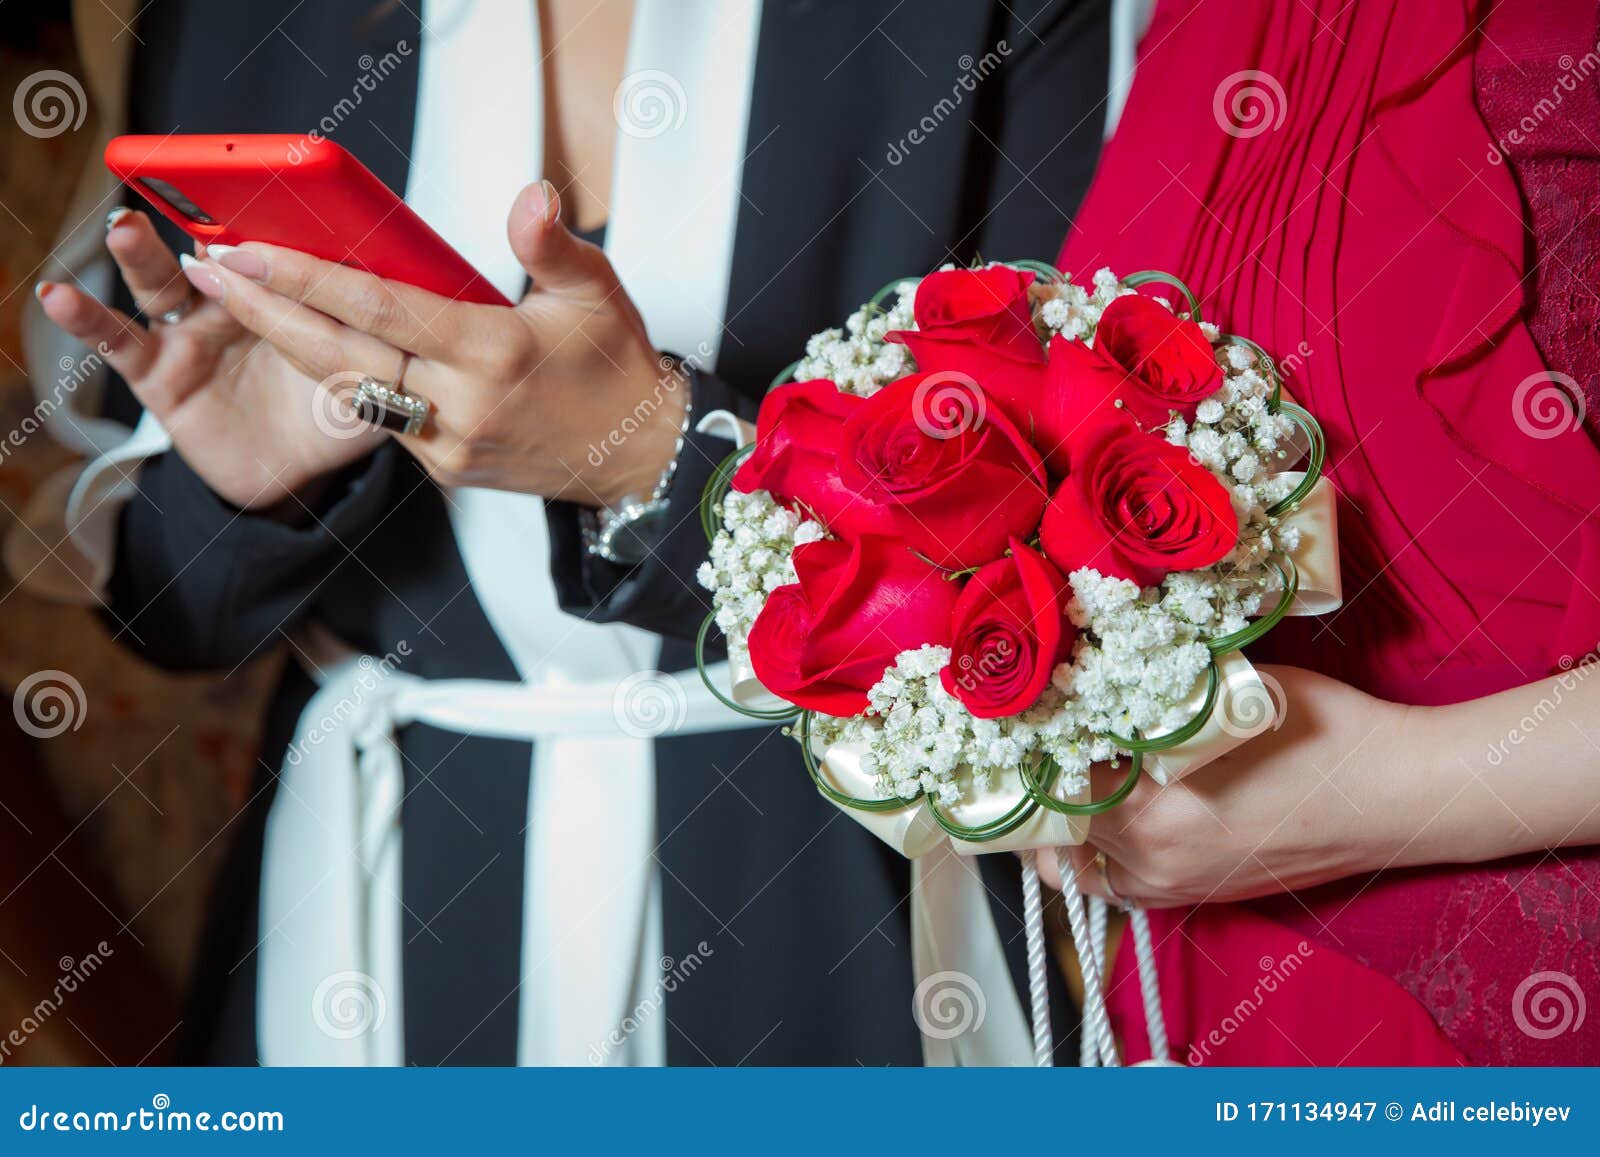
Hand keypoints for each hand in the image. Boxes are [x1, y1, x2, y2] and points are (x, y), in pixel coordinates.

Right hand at [36, 209, 384, 511]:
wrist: (302, 474)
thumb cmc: (334, 412)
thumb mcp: (371, 376)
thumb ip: (383, 345)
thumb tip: (431, 309)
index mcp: (293, 292)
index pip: (285, 247)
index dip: (283, 223)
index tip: (280, 188)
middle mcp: (239, 301)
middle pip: (221, 253)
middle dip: (207, 221)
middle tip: (200, 192)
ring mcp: (194, 332)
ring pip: (163, 284)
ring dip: (140, 255)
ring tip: (125, 228)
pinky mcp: (159, 373)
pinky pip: (118, 344)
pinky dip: (85, 320)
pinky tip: (59, 298)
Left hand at [182, 180, 686, 506]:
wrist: (638, 458)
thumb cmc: (615, 371)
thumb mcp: (596, 294)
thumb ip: (552, 245)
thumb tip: (530, 197)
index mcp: (494, 352)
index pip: (380, 309)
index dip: (306, 278)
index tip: (249, 249)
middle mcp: (462, 404)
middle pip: (339, 355)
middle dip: (264, 311)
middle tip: (207, 270)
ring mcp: (448, 445)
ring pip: (348, 390)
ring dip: (287, 345)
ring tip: (236, 300)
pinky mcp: (443, 469)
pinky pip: (377, 419)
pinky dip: (337, 378)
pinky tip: (303, 344)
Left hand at [1044, 665, 1415, 906]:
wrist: (1397, 795)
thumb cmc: (1321, 735)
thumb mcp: (1221, 699)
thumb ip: (1149, 704)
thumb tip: (1090, 679)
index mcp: (1151, 812)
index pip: (1050, 785)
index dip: (1028, 750)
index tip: (1017, 721)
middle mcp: (1153, 862)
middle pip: (1053, 832)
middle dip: (1039, 787)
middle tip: (1032, 744)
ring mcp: (1176, 888)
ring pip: (1080, 868)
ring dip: (1062, 828)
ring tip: (1060, 780)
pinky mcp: (1199, 898)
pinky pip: (1120, 885)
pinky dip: (1099, 856)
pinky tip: (1107, 814)